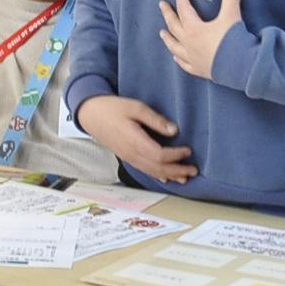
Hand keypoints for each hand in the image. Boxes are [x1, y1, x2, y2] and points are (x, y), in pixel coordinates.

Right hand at [76, 96, 195, 182]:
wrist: (90, 114)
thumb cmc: (112, 108)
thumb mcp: (136, 107)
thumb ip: (155, 120)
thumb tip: (174, 131)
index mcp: (135, 141)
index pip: (160, 155)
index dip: (176, 155)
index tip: (188, 150)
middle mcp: (131, 153)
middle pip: (158, 168)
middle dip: (177, 170)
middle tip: (193, 170)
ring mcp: (128, 157)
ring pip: (151, 171)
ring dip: (169, 175)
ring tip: (184, 178)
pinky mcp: (126, 157)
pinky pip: (144, 169)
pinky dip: (156, 175)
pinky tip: (165, 177)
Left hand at [159, 0, 243, 78]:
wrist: (240, 68)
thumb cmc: (233, 41)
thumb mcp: (232, 16)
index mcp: (194, 29)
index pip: (183, 9)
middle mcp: (188, 43)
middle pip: (174, 26)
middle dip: (167, 14)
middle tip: (162, 5)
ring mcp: (191, 58)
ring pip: (174, 46)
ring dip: (168, 38)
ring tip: (162, 32)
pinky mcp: (198, 69)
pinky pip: (184, 64)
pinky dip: (179, 59)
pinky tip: (176, 57)